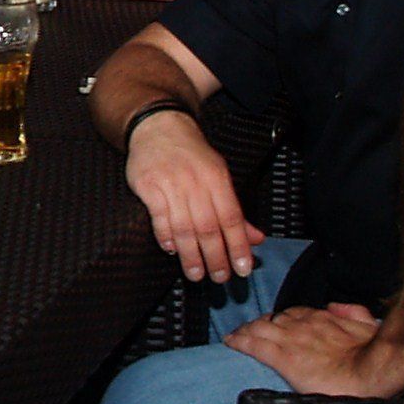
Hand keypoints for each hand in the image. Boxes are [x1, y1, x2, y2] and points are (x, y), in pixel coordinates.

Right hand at [124, 112, 263, 281]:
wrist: (158, 126)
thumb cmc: (190, 154)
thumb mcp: (219, 175)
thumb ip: (234, 210)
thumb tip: (256, 238)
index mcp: (218, 178)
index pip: (232, 218)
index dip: (238, 245)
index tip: (243, 268)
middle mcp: (196, 181)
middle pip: (208, 226)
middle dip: (216, 256)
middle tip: (220, 277)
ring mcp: (170, 183)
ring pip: (184, 226)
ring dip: (190, 254)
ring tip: (195, 273)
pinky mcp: (148, 185)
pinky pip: (158, 216)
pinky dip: (165, 235)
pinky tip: (170, 249)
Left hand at [224, 304, 403, 396]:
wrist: (374, 371)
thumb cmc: (377, 353)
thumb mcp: (371, 325)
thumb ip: (353, 313)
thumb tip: (335, 306)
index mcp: (323, 318)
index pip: (294, 314)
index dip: (281, 319)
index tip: (274, 323)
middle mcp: (304, 325)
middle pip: (272, 319)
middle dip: (258, 324)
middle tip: (248, 330)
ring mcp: (291, 340)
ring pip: (259, 329)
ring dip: (245, 331)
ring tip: (235, 336)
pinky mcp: (283, 358)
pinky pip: (254, 346)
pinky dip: (239, 342)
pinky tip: (230, 343)